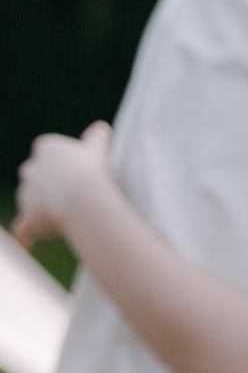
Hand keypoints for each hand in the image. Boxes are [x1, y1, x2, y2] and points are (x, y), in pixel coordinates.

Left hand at [14, 120, 114, 245]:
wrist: (81, 197)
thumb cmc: (90, 170)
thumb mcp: (96, 148)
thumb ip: (96, 138)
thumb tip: (101, 128)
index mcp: (46, 148)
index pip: (47, 150)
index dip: (59, 161)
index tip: (74, 170)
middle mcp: (30, 169)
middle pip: (33, 174)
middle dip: (45, 182)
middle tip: (67, 191)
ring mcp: (26, 195)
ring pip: (28, 200)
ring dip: (38, 206)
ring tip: (59, 216)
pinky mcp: (27, 218)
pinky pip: (22, 229)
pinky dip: (24, 236)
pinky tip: (26, 244)